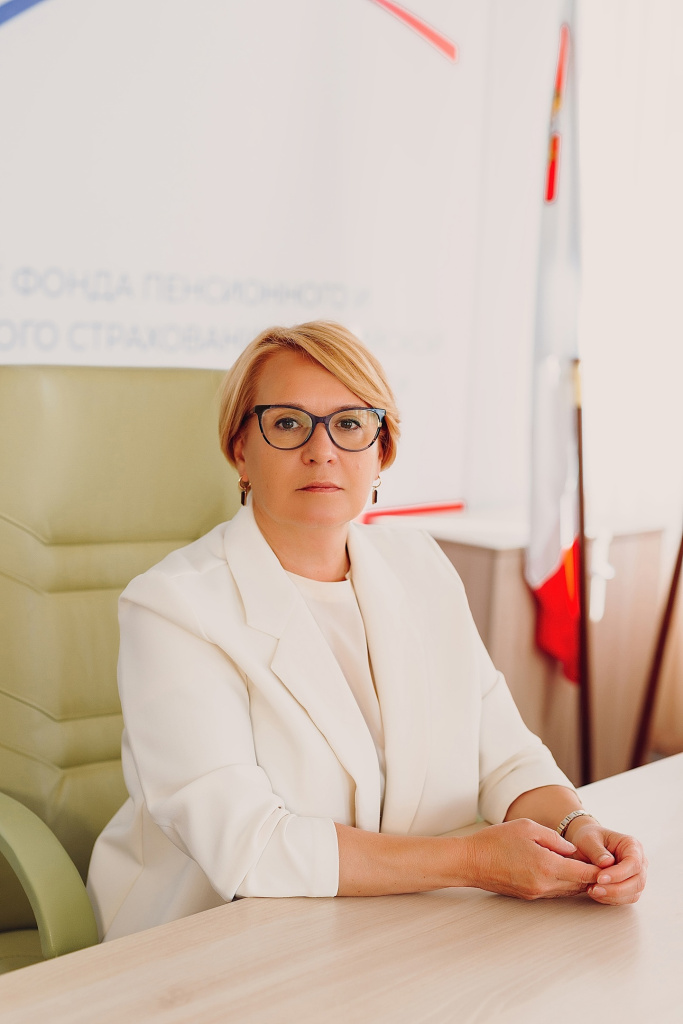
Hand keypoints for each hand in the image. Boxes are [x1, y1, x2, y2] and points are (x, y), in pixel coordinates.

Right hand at [462, 818, 600, 899]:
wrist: (471, 862)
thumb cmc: (495, 841)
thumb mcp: (528, 828)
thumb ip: (554, 839)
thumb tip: (571, 849)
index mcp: (546, 866)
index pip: (583, 873)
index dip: (598, 869)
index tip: (609, 864)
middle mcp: (544, 884)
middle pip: (578, 885)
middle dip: (592, 877)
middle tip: (604, 867)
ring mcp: (536, 892)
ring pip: (567, 891)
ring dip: (578, 882)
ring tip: (588, 870)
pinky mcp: (528, 895)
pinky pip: (554, 892)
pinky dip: (563, 884)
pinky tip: (565, 874)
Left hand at [566, 819, 646, 904]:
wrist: (586, 845)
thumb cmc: (589, 838)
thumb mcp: (588, 839)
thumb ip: (596, 851)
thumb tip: (607, 863)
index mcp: (632, 845)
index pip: (633, 863)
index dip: (618, 874)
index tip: (600, 878)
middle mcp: (639, 861)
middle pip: (637, 882)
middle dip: (616, 889)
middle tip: (595, 889)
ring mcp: (636, 875)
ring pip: (633, 893)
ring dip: (613, 896)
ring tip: (593, 891)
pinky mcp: (630, 887)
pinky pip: (625, 899)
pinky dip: (611, 899)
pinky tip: (597, 894)